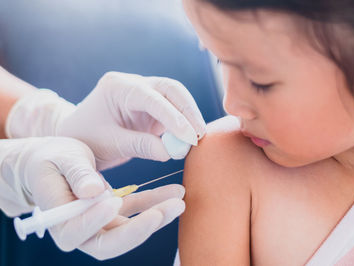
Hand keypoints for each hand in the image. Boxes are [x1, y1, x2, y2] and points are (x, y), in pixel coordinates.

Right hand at [0, 137, 184, 259]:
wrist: (57, 161)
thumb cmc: (53, 159)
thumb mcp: (62, 159)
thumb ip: (77, 174)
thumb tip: (93, 191)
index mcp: (59, 219)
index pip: (75, 232)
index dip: (94, 222)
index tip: (113, 202)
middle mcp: (82, 229)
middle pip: (110, 242)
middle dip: (137, 230)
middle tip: (162, 212)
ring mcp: (102, 223)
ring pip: (131, 229)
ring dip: (155, 216)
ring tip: (179, 201)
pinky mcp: (117, 213)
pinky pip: (139, 211)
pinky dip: (157, 202)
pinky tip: (176, 191)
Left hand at [6, 72, 205, 169]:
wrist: (75, 139)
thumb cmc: (85, 140)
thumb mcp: (110, 144)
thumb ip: (140, 146)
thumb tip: (172, 152)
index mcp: (117, 87)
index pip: (151, 97)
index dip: (173, 116)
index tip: (189, 136)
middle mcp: (133, 85)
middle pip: (170, 88)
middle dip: (188, 110)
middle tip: (199, 135)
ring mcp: (144, 94)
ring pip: (175, 97)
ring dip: (189, 116)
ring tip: (197, 138)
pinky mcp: (151, 107)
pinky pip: (172, 111)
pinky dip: (182, 123)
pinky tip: (189, 137)